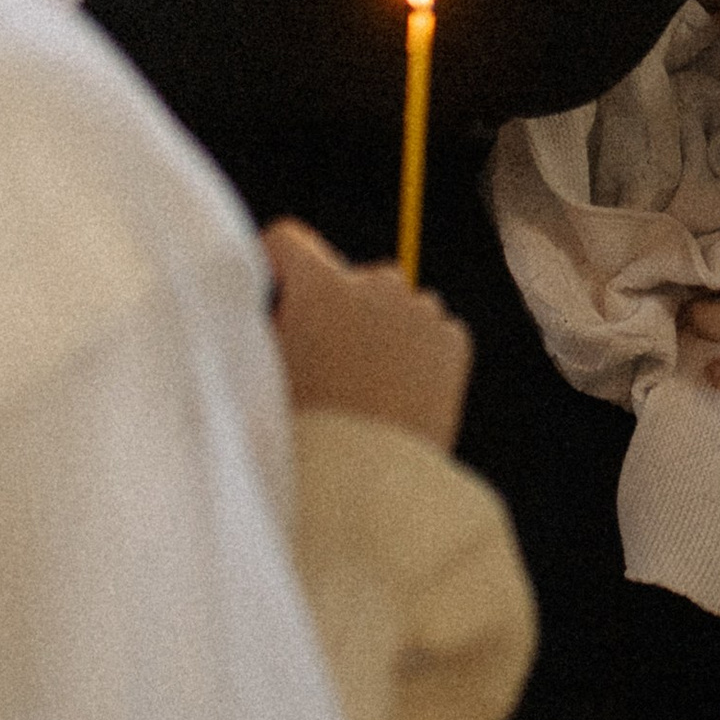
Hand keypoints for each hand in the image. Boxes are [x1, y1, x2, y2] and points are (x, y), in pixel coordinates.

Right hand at [264, 219, 471, 449]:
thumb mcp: (266, 370)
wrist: (371, 481)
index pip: (288, 238)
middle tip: (324, 363)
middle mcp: (376, 284)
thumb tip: (276, 310)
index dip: (275, 263)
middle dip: (338, 308)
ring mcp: (421, 311)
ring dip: (381, 330)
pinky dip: (417, 354)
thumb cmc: (306, 429)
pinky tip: (398, 395)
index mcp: (321, 285)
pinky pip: (430, 334)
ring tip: (365, 387)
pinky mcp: (453, 342)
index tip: (275, 292)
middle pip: (350, 277)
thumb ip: (271, 326)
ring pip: (395, 306)